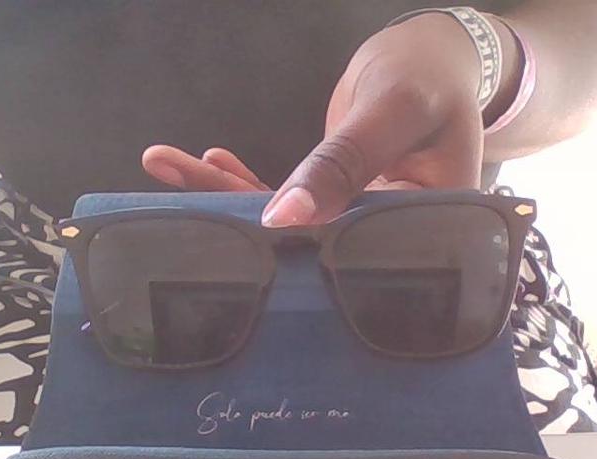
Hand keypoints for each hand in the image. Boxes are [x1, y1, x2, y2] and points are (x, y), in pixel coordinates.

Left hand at [142, 13, 484, 225]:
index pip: (343, 260)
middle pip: (302, 245)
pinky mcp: (333, 205)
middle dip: (234, 223)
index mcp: (418, 238)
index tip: (223, 243)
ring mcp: (354, 225)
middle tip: (169, 192)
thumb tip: (280, 218)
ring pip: (284, 223)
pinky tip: (209, 160)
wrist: (432, 60)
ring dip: (224, 195)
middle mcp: (382, 243)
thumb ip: (343, 163)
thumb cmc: (430, 81)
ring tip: (164, 162)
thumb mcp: (392, 112)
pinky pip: (284, 202)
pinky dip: (244, 182)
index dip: (282, 256)